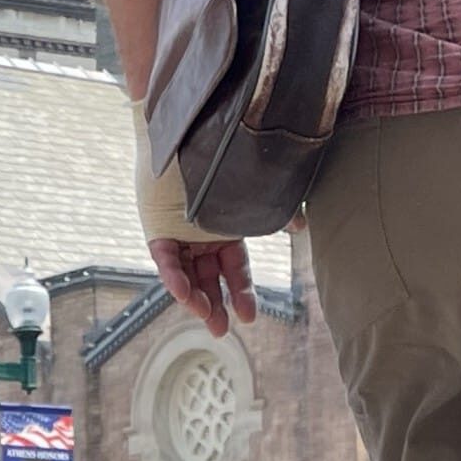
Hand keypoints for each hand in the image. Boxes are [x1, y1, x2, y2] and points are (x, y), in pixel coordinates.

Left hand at [133, 100, 254, 336]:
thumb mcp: (250, 191)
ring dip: (195, 299)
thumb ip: (275, 211)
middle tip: (222, 329)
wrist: (187, 131)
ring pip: (186, 276)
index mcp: (223, 230)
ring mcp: (178, 236)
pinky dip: (174, 278)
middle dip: (216, 305)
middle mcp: (200, 237)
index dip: (241, 292)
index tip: (250, 317)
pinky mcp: (157, 231)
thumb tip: (303, 226)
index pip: (234, 268)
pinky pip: (165, 261)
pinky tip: (183, 294)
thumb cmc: (220, 157)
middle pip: (209, 278)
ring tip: (206, 318)